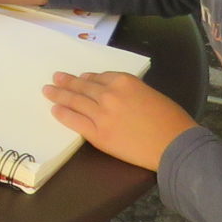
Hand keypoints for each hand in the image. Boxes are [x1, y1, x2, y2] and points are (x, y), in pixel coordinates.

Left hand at [41, 70, 199, 171]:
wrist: (173, 144)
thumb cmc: (170, 120)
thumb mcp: (150, 94)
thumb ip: (129, 91)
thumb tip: (113, 92)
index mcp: (125, 81)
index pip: (99, 77)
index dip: (87, 78)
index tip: (79, 78)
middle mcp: (109, 94)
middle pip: (83, 87)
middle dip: (67, 82)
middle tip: (56, 78)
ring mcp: (101, 114)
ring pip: (75, 101)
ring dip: (59, 95)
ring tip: (48, 90)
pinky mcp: (98, 134)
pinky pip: (75, 121)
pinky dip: (63, 114)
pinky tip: (54, 110)